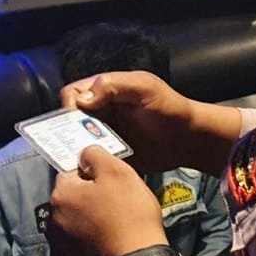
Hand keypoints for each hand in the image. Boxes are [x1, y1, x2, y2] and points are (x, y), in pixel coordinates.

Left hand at [48, 147, 169, 255]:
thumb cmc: (129, 216)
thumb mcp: (118, 172)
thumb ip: (96, 155)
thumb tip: (83, 153)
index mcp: (61, 194)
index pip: (71, 172)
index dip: (92, 175)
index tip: (111, 184)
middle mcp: (52, 220)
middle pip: (70, 201)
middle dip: (87, 200)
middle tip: (116, 207)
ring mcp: (58, 248)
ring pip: (72, 225)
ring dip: (86, 224)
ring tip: (113, 230)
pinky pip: (77, 249)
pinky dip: (88, 247)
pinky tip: (108, 248)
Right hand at [61, 71, 240, 172]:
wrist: (187, 139)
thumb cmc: (169, 108)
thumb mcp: (144, 87)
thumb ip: (114, 85)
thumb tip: (83, 99)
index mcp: (103, 91)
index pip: (72, 95)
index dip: (69, 107)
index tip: (75, 122)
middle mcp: (98, 113)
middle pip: (67, 121)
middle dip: (67, 133)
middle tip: (79, 145)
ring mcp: (102, 136)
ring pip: (75, 143)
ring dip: (76, 151)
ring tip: (87, 160)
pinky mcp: (109, 156)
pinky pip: (89, 162)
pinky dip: (88, 166)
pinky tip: (95, 170)